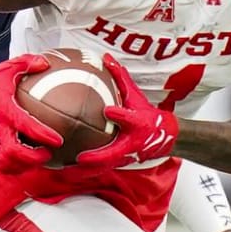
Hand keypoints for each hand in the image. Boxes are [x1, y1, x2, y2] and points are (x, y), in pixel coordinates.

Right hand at [0, 56, 62, 172]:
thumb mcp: (5, 70)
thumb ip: (26, 64)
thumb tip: (45, 62)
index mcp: (4, 111)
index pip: (26, 126)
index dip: (44, 135)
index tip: (58, 140)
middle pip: (15, 152)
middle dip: (34, 157)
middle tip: (48, 154)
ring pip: (6, 162)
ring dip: (23, 164)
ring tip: (37, 159)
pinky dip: (12, 167)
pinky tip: (23, 163)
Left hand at [76, 54, 177, 168]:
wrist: (166, 137)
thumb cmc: (148, 115)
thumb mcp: (136, 95)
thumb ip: (120, 77)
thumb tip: (105, 57)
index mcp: (138, 124)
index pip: (130, 119)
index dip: (121, 115)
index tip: (108, 111)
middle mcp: (132, 143)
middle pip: (114, 153)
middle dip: (96, 158)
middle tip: (77, 159)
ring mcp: (126, 156)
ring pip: (104, 167)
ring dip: (85, 172)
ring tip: (65, 174)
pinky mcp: (119, 163)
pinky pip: (100, 169)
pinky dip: (84, 173)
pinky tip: (66, 172)